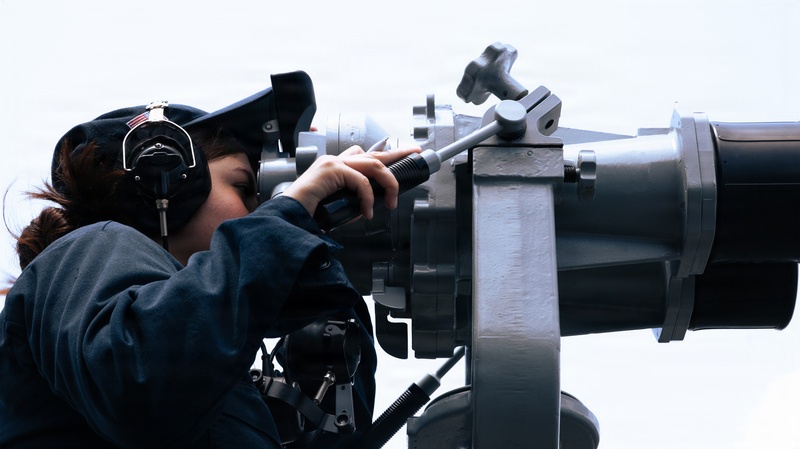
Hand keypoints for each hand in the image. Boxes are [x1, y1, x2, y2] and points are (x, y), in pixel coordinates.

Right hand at [282, 145, 420, 218]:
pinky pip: (362, 182)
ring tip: (390, 202)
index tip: (402, 154)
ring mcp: (333, 163)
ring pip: (374, 165)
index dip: (385, 154)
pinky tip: (365, 212)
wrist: (287, 216)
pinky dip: (367, 199)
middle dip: (398, 153)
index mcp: (334, 167)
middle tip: (414, 154)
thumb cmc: (306, 213)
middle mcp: (334, 161)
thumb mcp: (336, 206)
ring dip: (388, 183)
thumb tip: (366, 208)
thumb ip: (351, 202)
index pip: (364, 155)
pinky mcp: (332, 170)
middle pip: (375, 153)